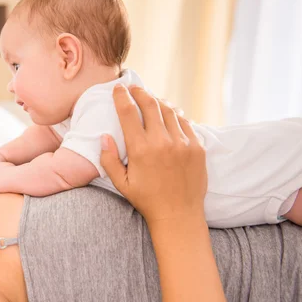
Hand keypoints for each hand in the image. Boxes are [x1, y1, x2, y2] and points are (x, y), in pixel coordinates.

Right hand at [100, 85, 206, 226]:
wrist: (178, 215)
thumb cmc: (146, 200)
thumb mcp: (121, 183)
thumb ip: (109, 159)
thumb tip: (104, 136)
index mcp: (140, 149)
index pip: (128, 112)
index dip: (121, 96)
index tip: (118, 88)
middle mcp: (162, 142)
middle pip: (150, 104)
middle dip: (140, 92)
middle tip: (133, 87)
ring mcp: (182, 143)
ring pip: (169, 110)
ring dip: (158, 100)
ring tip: (150, 98)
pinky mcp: (197, 147)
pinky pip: (185, 122)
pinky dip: (175, 114)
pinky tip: (169, 113)